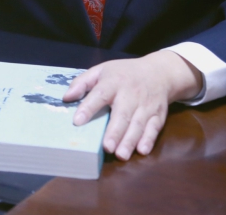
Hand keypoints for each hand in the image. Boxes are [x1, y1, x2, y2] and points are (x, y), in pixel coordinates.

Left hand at [62, 51, 201, 160]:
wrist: (159, 72)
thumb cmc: (124, 74)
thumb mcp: (102, 70)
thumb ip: (83, 82)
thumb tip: (66, 98)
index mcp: (114, 82)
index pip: (100, 94)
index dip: (89, 107)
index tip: (78, 121)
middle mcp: (130, 94)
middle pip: (122, 113)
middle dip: (115, 131)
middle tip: (107, 147)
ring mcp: (146, 105)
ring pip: (138, 124)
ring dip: (130, 140)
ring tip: (120, 154)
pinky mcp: (158, 114)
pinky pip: (154, 127)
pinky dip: (149, 139)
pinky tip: (142, 149)